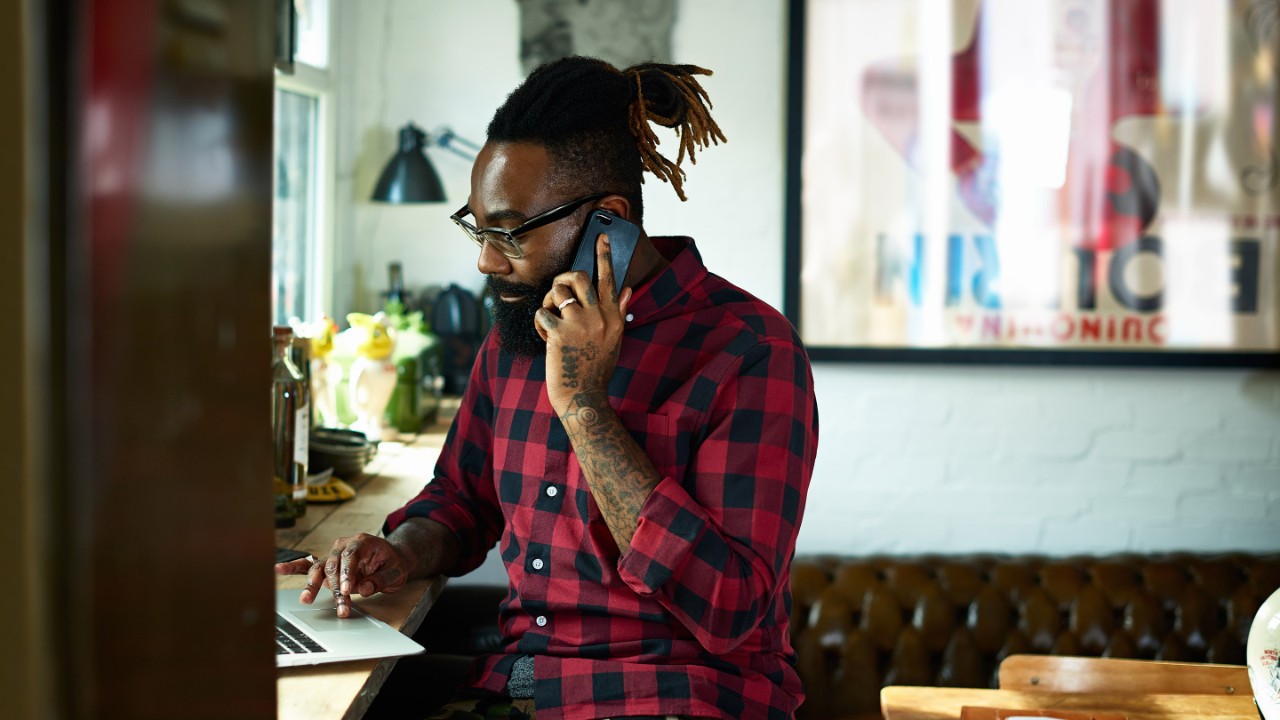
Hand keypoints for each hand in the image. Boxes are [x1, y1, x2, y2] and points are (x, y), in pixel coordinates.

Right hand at [274, 533, 409, 616]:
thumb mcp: (396, 571)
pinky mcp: (326, 565)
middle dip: (335, 588)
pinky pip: (308, 565)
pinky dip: (294, 567)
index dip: (347, 573)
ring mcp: (332, 555)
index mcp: (361, 542)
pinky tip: (279, 568)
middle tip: (341, 606)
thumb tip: (365, 589)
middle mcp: (343, 546)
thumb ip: (381, 579)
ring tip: (306, 599)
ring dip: (313, 586)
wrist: (390, 558)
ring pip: (319, 569)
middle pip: (333, 565)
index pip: (350, 556)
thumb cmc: (392, 563)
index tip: (347, 590)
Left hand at [535, 233, 632, 415]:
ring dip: (549, 302)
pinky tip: (545, 338)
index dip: (604, 255)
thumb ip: (619, 312)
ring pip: (557, 291)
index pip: (610, 279)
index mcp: (614, 317)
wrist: (583, 397)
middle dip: (562, 279)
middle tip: (559, 293)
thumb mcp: (614, 340)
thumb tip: (627, 289)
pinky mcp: (559, 332)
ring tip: (551, 320)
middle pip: (578, 276)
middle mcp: (600, 316)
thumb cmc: (596, 369)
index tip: (601, 235)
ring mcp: (580, 323)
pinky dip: (539, 324)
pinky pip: (542, 312)